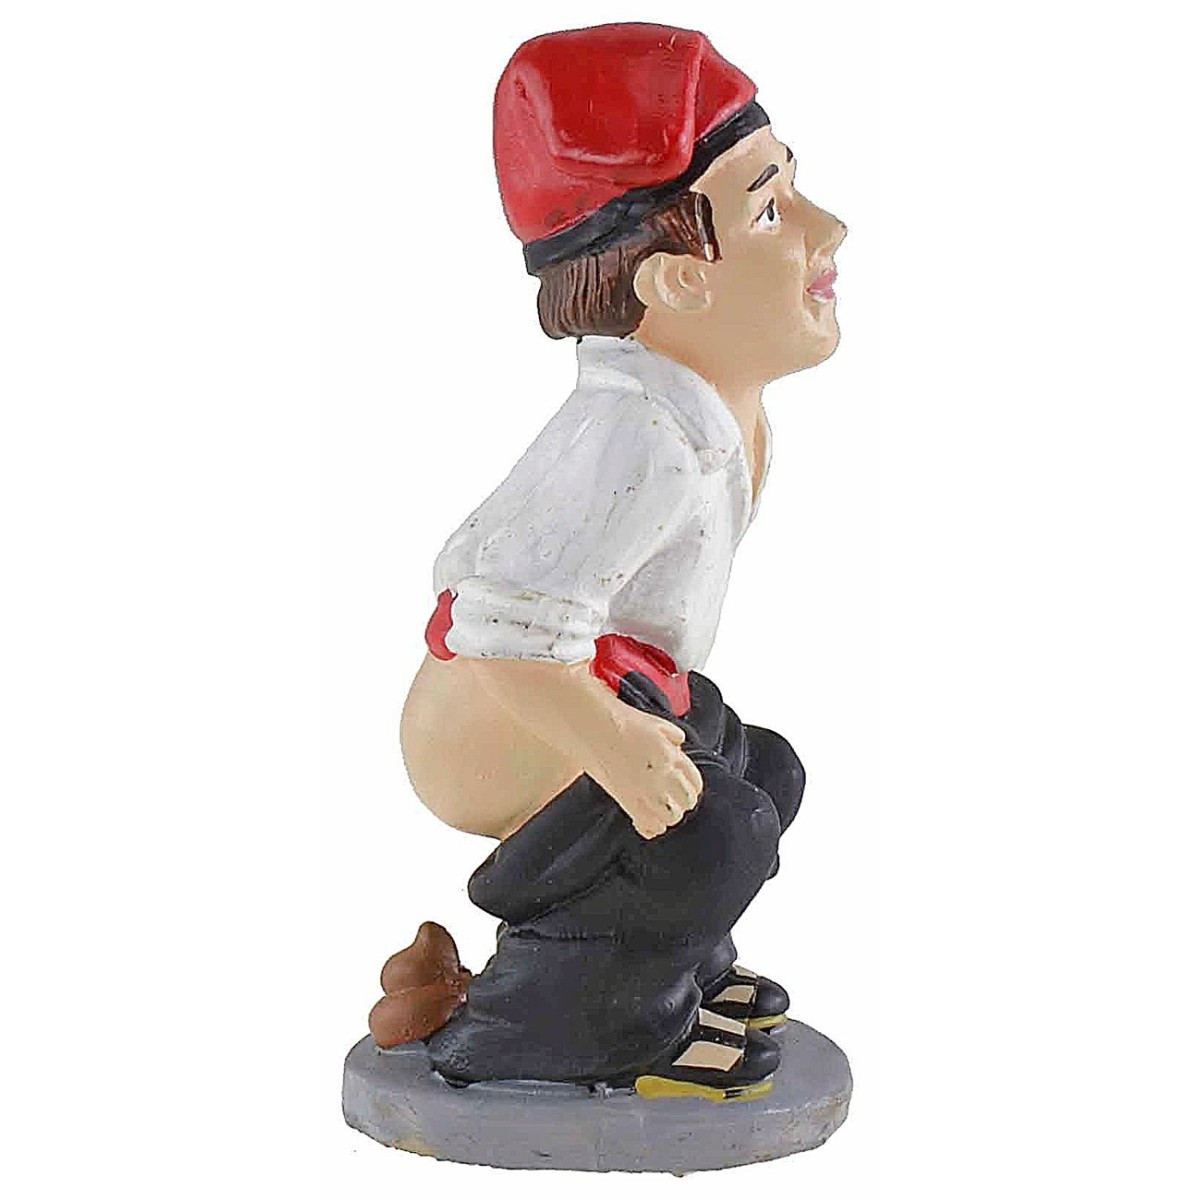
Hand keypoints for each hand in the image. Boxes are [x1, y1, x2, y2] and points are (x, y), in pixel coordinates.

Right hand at [587, 709, 703, 838]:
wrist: (592, 726)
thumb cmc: (619, 720)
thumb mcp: (655, 723)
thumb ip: (672, 736)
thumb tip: (678, 746)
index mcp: (671, 755)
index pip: (694, 781)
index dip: (691, 787)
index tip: (684, 788)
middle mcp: (662, 773)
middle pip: (686, 801)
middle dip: (682, 802)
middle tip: (673, 800)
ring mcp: (646, 789)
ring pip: (671, 816)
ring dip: (668, 814)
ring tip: (659, 809)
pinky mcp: (627, 800)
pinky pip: (649, 825)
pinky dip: (651, 827)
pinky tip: (646, 820)